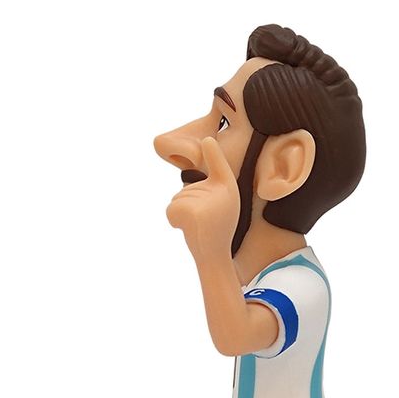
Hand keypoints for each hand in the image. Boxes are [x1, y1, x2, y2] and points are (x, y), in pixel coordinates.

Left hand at [166, 136, 239, 260]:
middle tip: (203, 222)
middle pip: (186, 189)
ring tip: (198, 227)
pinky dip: (174, 221)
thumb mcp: (220, 204)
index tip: (208, 140)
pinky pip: (171, 210)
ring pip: (177, 199)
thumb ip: (210, 182)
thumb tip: (205, 145)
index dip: (214, 153)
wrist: (215, 257)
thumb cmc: (217, 230)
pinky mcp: (191, 213)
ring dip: (181, 215)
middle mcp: (220, 193)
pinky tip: (189, 230)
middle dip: (187, 205)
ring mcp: (206, 202)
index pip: (219, 166)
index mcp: (228, 188)